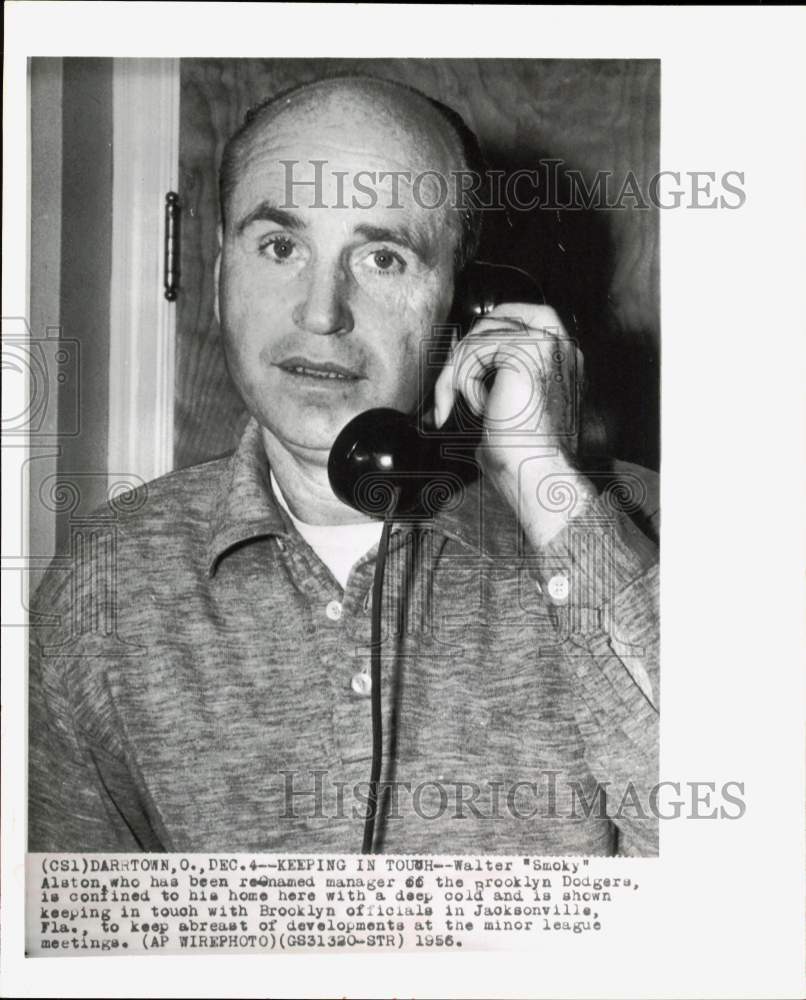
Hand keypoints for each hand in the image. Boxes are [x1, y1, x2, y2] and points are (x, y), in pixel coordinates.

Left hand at [432, 301, 594, 544]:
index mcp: (561, 359)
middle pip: (498, 317)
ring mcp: (549, 344)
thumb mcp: (503, 407)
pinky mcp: (527, 350)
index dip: (482, 339)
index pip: (517, 320)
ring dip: (459, 373)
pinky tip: (479, 408)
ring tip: (464, 408)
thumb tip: (452, 365)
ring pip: (480, 334)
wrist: (538, 474)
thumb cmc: (522, 455)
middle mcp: (562, 346)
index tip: (458, 374)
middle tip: (449, 388)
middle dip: (466, 348)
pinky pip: (474, 349)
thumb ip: (491, 379)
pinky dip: (463, 381)